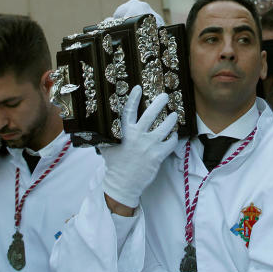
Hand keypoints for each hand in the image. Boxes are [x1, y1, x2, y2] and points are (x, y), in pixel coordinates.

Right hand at [102, 85, 178, 210]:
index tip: (139, 88)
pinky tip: (174, 135)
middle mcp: (137, 136)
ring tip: (174, 115)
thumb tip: (98, 125)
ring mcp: (149, 145)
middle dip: (159, 103)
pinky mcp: (158, 155)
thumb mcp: (106, 146)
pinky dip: (173, 138)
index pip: (129, 111)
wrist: (123, 183)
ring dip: (171, 120)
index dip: (134, 98)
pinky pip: (170, 143)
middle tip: (165, 96)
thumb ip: (106, 134)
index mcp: (124, 132)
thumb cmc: (114, 164)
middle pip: (151, 115)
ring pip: (165, 127)